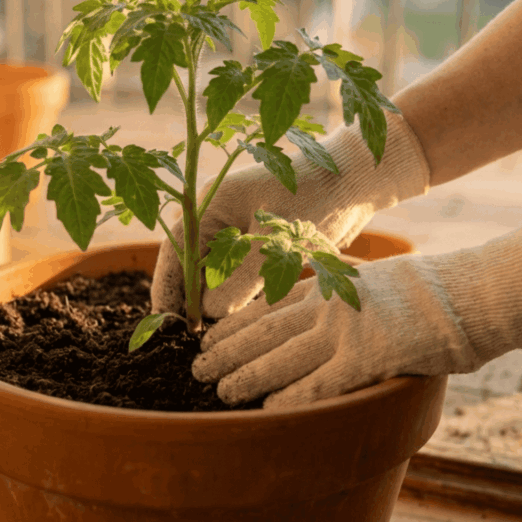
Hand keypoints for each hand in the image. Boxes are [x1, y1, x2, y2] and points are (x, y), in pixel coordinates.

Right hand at [151, 111, 429, 318]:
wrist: (356, 180)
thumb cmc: (316, 198)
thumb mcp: (276, 241)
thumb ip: (239, 279)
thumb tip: (207, 314)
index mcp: (211, 206)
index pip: (175, 253)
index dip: (167, 290)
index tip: (165, 326)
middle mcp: (219, 221)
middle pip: (192, 269)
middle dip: (191, 303)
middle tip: (192, 341)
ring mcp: (239, 235)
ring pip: (216, 278)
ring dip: (214, 304)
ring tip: (212, 339)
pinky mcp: (260, 249)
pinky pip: (239, 279)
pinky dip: (237, 299)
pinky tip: (239, 324)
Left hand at [192, 223, 521, 407]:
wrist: (469, 292)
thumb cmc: (424, 288)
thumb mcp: (368, 274)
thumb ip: (336, 283)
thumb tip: (316, 286)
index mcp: (326, 284)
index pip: (265, 306)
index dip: (233, 325)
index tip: (208, 338)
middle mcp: (326, 305)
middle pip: (262, 332)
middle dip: (226, 352)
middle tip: (198, 370)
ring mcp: (345, 330)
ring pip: (280, 358)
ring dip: (246, 377)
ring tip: (222, 393)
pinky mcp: (367, 358)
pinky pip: (319, 385)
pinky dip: (291, 400)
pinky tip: (270, 413)